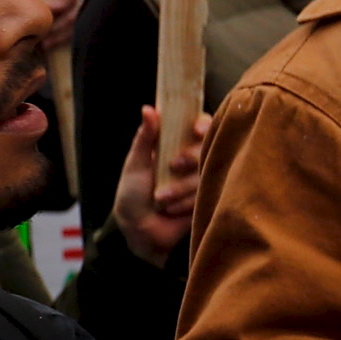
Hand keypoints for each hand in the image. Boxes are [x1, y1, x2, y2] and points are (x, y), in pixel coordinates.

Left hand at [113, 105, 212, 267]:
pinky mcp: (208, 199)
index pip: (200, 126)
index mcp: (175, 146)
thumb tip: (149, 108)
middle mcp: (193, 159)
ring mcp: (202, 180)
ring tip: (160, 199)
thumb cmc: (132, 195)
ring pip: (206, 172)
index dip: (202, 124)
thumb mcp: (135, 164)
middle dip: (190, 157)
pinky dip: (185, 202)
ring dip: (181, 187)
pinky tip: (170, 210)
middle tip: (172, 166)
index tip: (195, 130)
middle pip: (208, 146)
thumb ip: (145, 137)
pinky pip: (207, 193)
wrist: (139, 231)